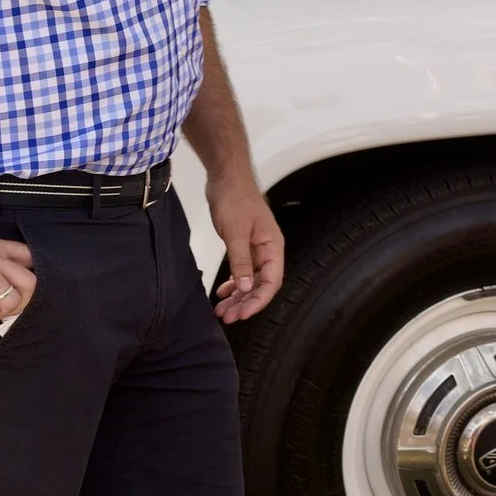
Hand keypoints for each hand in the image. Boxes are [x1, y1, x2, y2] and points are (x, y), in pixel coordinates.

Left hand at [209, 176, 285, 322]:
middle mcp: (268, 249)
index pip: (272, 281)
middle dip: (246, 302)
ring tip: (222, 310)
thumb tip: (245, 287)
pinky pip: (242, 270)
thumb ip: (241, 261)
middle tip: (228, 317)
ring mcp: (256, 247)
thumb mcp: (235, 232)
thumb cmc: (235, 199)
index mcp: (272, 246)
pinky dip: (234, 283)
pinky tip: (223, 292)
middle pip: (261, 284)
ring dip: (238, 296)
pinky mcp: (243, 244)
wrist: (226, 177)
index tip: (243, 314)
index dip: (258, 300)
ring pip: (250, 280)